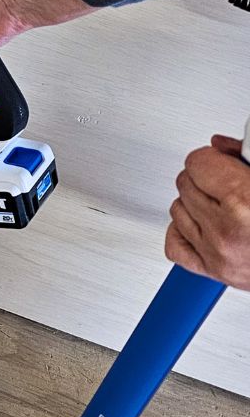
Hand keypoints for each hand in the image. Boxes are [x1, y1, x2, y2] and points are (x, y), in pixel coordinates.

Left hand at [167, 135, 249, 289]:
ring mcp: (216, 252)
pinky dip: (183, 231)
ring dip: (196, 203)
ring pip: (178, 210)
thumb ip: (249, 153)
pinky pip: (174, 244)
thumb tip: (221, 145)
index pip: (197, 163)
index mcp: (243, 201)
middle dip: (206, 177)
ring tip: (223, 201)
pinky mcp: (212, 270)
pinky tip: (202, 223)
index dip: (212, 157)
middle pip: (186, 184)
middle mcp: (225, 229)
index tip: (223, 160)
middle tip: (228, 179)